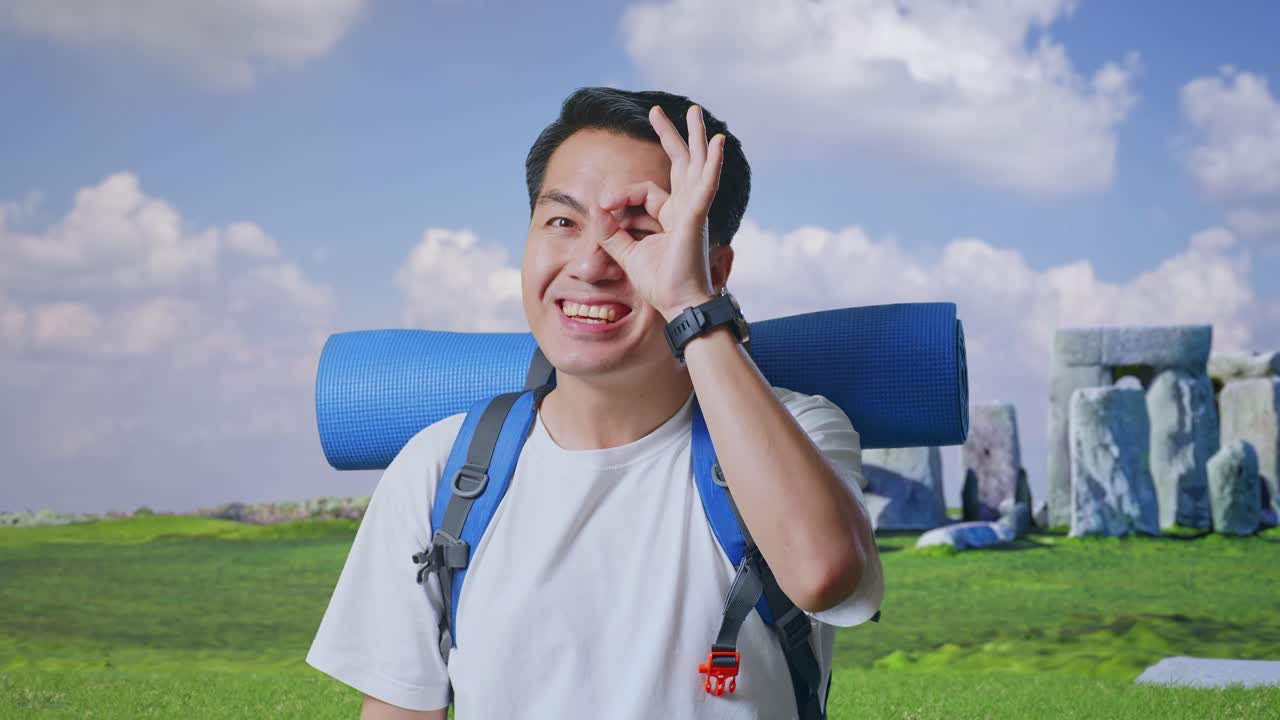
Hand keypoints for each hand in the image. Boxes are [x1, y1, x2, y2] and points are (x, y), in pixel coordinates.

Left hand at [597, 104, 724, 320]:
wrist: (679, 305)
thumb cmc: (660, 284)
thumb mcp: (626, 254)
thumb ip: (611, 232)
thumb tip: (595, 211)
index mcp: (671, 216)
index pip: (643, 192)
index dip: (619, 195)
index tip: (602, 207)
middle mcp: (685, 209)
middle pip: (679, 164)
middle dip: (669, 135)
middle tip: (658, 111)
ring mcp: (693, 211)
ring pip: (695, 165)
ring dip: (695, 137)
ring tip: (696, 111)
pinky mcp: (696, 218)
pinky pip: (705, 185)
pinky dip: (712, 163)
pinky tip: (717, 143)